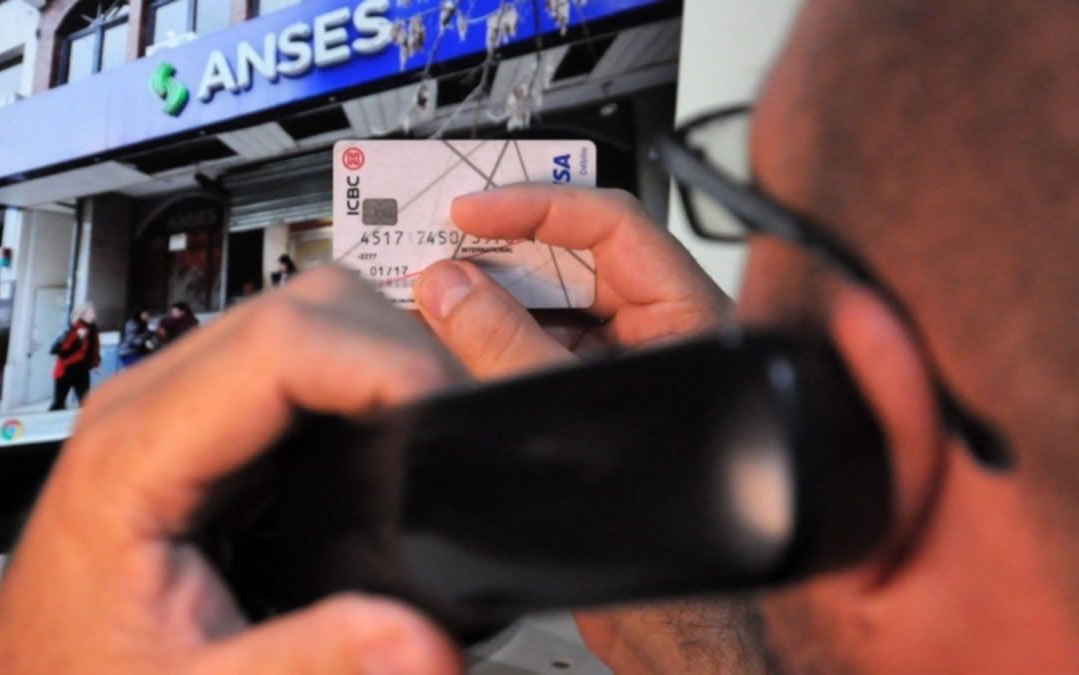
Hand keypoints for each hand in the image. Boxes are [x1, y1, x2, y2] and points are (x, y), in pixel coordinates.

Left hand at [0, 268, 464, 674]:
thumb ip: (312, 665)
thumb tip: (427, 640)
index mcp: (136, 455)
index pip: (280, 343)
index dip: (382, 361)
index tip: (445, 410)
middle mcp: (152, 410)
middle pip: (301, 305)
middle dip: (396, 347)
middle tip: (450, 420)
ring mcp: (179, 409)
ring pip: (304, 319)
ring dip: (380, 358)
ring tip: (428, 427)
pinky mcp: (206, 428)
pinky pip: (295, 364)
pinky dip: (358, 384)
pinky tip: (385, 439)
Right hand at [413, 185, 764, 673]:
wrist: (683, 622)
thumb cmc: (677, 524)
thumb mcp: (572, 411)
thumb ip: (504, 346)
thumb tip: (449, 289)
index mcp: (684, 319)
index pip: (610, 227)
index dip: (537, 207)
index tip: (473, 210)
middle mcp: (656, 336)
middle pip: (572, 266)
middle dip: (502, 255)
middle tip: (439, 249)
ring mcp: (624, 371)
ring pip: (549, 312)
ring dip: (490, 302)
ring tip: (432, 297)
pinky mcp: (594, 406)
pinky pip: (538, 355)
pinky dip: (491, 348)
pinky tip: (448, 348)